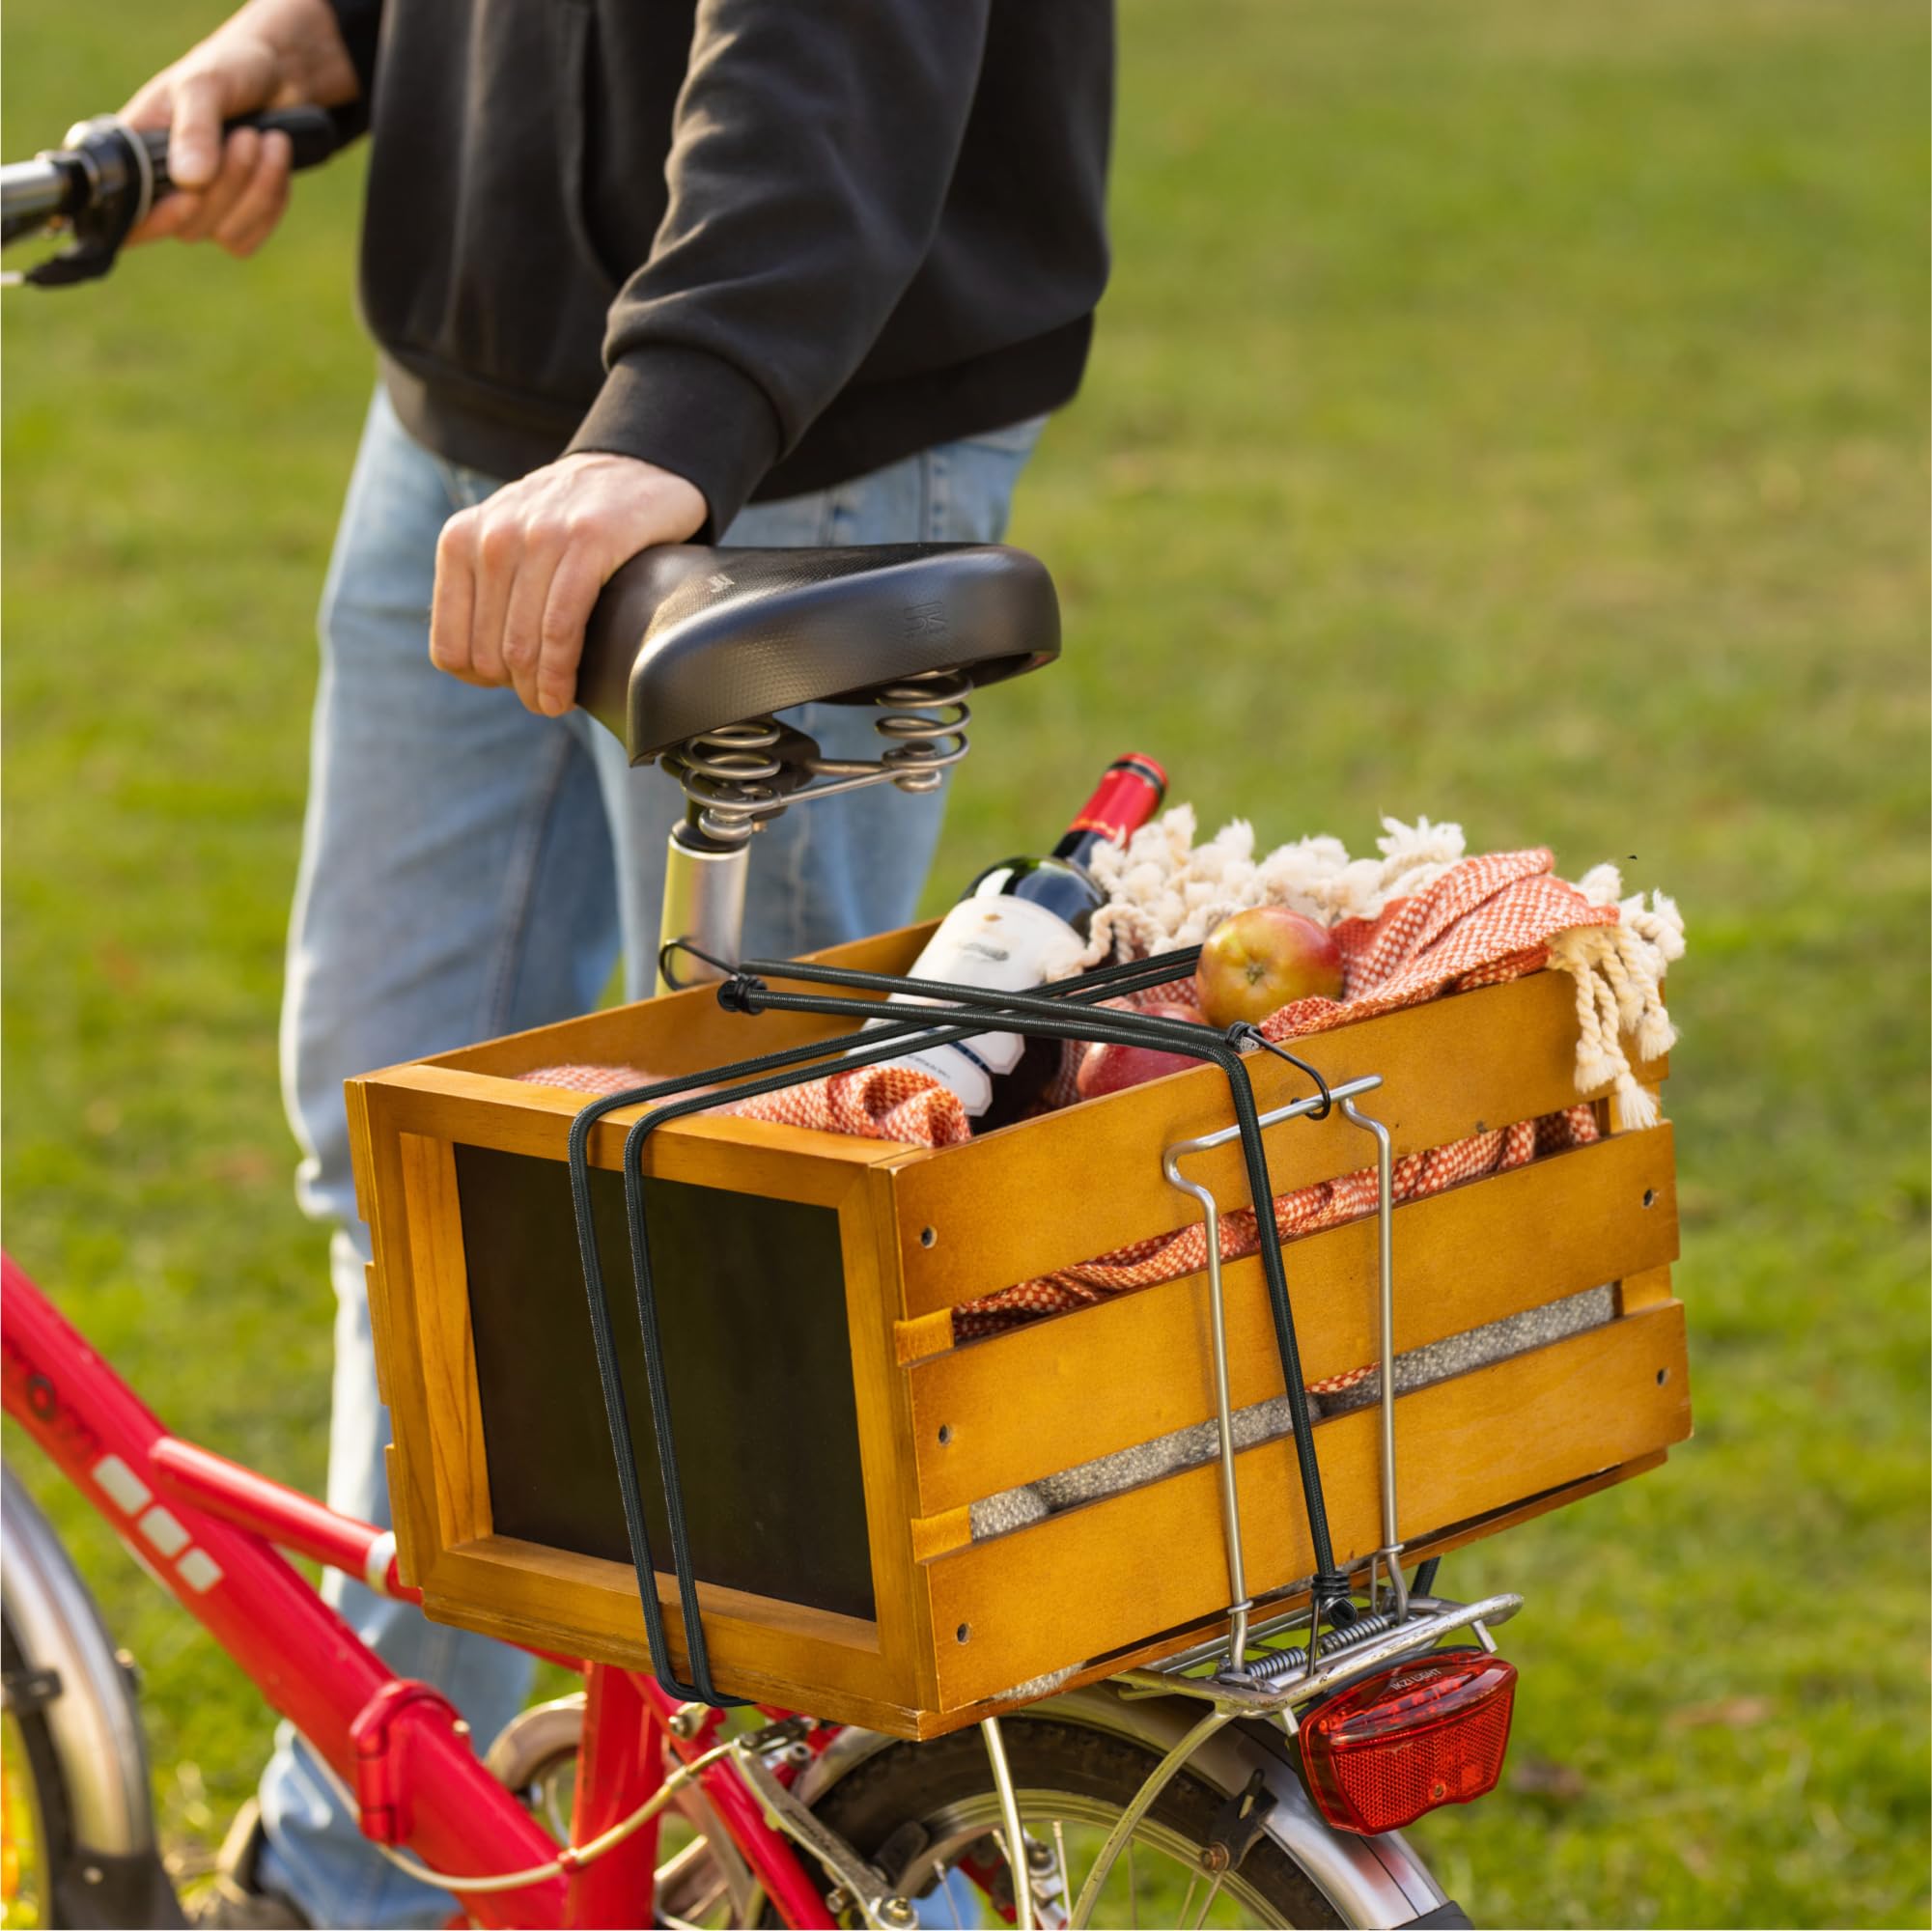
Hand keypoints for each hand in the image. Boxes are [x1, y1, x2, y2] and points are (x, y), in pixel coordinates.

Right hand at [120, 0, 357, 255]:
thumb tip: (189, 181)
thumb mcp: (204, 86)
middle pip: (187, 225)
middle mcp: (162, 190)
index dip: (151, 221)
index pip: (125, 213)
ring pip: (223, 233)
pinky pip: (251, 236)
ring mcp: (200, 211)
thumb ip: (194, 129)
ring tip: (267, 139)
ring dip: (256, 189)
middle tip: (247, 136)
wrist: (277, 79)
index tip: (188, 197)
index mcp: (134, 153)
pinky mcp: (236, 222)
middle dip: (227, 182)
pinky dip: (271, 200)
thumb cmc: (227, 72)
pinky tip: (275, 161)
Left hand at [429, 453, 708, 716]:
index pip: (450, 647)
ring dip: (541, 690)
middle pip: (488, 654)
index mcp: (460, 540)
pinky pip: (561, 626)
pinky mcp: (587, 541)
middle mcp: (492, 536)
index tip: (513, 685)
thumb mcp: (507, 543)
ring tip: (557, 702)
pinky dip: (562, 671)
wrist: (634, 468)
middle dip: (517, 690)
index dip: (481, 681)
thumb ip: (485, 591)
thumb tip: (479, 670)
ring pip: (522, 646)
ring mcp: (539, 536)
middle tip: (545, 700)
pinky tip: (570, 690)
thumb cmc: (571, 523)